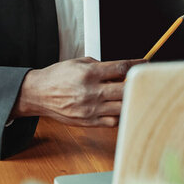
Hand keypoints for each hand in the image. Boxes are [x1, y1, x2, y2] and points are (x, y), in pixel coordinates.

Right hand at [12, 57, 144, 126]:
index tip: (145, 63)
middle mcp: (91, 91)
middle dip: (137, 83)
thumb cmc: (58, 76)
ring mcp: (91, 109)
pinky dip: (119, 114)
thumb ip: (100, 65)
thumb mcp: (78, 62)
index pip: (121, 68)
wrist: (38, 94)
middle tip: (142, 80)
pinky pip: (113, 121)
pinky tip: (118, 107)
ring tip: (130, 94)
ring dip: (129, 99)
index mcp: (89, 73)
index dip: (137, 64)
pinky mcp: (89, 121)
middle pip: (126, 88)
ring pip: (122, 106)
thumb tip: (121, 70)